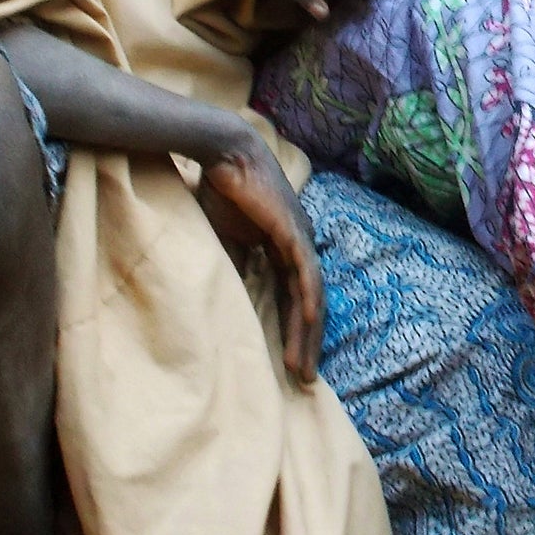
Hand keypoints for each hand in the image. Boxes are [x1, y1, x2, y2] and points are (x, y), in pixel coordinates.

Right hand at [196, 125, 325, 386]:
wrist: (226, 154)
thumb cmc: (224, 191)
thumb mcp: (227, 239)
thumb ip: (236, 264)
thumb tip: (231, 293)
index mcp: (285, 250)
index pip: (293, 300)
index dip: (292, 332)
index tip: (289, 365)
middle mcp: (300, 248)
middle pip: (308, 306)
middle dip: (306, 344)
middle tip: (304, 380)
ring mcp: (301, 240)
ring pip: (311, 298)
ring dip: (308, 335)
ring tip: (303, 368)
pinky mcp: (294, 233)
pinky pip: (306, 274)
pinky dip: (309, 300)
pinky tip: (309, 325)